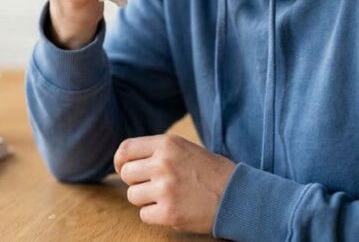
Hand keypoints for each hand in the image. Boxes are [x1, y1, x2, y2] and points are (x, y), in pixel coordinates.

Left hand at [114, 134, 236, 234]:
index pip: (125, 149)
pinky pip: (144, 215)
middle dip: (136, 182)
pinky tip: (172, 209)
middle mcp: (163, 163)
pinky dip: (155, 215)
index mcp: (167, 144)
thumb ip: (157, 151)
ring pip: (133, 195)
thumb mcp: (184, 149)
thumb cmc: (210, 172)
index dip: (121, 161)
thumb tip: (125, 160)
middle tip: (152, 185)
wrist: (237, 196)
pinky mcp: (168, 213)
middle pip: (127, 174)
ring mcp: (165, 189)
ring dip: (145, 199)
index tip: (124, 169)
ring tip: (167, 197)